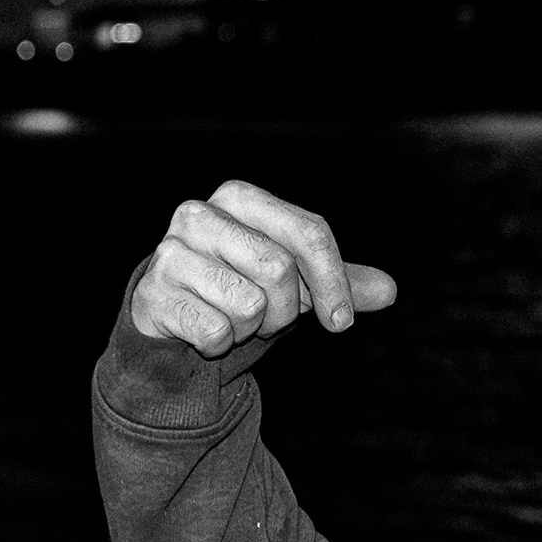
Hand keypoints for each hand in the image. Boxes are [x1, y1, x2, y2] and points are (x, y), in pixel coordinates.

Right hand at [129, 180, 398, 357]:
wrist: (175, 316)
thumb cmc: (243, 286)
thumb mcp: (298, 280)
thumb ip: (343, 282)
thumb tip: (390, 291)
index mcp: (240, 197)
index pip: (309, 232)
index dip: (334, 282)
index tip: (340, 321)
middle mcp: (199, 214)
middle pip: (279, 269)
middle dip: (285, 308)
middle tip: (267, 314)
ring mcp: (169, 252)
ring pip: (248, 303)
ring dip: (251, 327)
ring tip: (233, 316)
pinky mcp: (151, 294)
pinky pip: (215, 331)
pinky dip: (220, 343)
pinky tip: (204, 329)